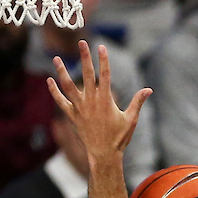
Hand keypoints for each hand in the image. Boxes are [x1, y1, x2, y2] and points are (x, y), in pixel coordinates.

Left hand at [47, 41, 151, 161]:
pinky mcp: (72, 116)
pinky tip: (49, 81)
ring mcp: (80, 108)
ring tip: (56, 58)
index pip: (105, 75)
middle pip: (87, 75)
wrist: (103, 155)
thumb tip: (149, 90)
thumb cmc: (119, 138)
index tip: (101, 46)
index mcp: (106, 100)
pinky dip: (54, 91)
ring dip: (61, 72)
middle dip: (84, 57)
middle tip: (82, 42)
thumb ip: (138, 102)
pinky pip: (61, 102)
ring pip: (68, 86)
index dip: (103, 60)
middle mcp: (91, 101)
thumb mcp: (131, 119)